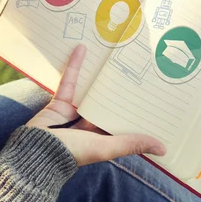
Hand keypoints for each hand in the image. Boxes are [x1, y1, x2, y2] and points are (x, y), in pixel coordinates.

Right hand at [27, 45, 166, 166]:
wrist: (36, 151)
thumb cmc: (73, 152)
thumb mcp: (106, 148)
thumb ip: (132, 144)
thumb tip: (164, 149)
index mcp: (103, 138)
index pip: (123, 121)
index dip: (136, 110)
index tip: (153, 95)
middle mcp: (90, 125)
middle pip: (108, 103)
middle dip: (120, 88)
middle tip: (138, 66)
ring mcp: (75, 112)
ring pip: (90, 90)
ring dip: (99, 75)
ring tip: (113, 56)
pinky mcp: (60, 102)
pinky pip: (70, 81)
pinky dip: (75, 66)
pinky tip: (82, 49)